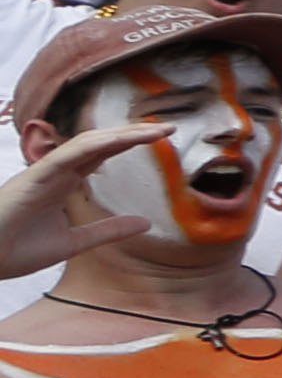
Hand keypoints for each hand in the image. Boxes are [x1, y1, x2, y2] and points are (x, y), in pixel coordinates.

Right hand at [0, 122, 153, 275]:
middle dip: (133, 133)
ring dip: (120, 135)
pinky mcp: (32, 179)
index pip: (102, 155)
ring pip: (86, 143)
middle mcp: (55, 172)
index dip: (130, 143)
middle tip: (169, 126)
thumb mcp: (74, 243)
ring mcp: (43, 172)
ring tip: (154, 130)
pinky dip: (91, 146)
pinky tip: (117, 140)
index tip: (164, 137)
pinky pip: (64, 156)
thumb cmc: (15, 250)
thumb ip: (107, 231)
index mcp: (64, 183)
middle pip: (99, 144)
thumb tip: (146, 223)